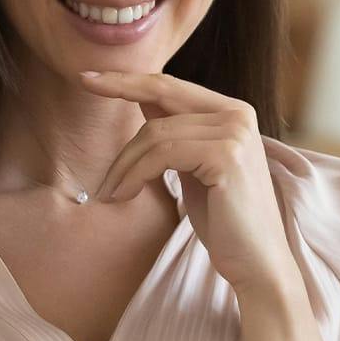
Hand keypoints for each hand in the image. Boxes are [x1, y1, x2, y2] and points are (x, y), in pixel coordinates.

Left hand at [76, 68, 297, 296]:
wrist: (257, 263)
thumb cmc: (225, 222)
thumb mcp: (194, 168)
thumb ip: (176, 134)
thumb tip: (142, 100)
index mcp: (233, 112)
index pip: (171, 86)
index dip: (127, 79)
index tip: (86, 78)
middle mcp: (238, 114)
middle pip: (160, 98)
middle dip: (117, 99)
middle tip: (83, 99)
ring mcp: (235, 132)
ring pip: (156, 133)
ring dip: (124, 165)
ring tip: (111, 193)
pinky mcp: (226, 154)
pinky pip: (162, 154)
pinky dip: (134, 175)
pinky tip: (124, 196)